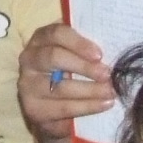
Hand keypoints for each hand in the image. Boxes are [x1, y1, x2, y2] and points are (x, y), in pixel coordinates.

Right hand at [17, 25, 112, 141]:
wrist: (53, 106)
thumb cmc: (70, 70)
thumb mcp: (75, 54)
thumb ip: (86, 47)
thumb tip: (114, 44)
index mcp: (41, 38)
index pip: (56, 33)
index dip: (78, 43)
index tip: (99, 54)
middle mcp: (29, 59)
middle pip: (54, 57)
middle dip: (84, 66)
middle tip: (107, 74)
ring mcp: (28, 85)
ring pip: (60, 87)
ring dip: (90, 90)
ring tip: (111, 92)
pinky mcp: (33, 108)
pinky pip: (63, 108)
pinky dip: (87, 107)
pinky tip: (104, 104)